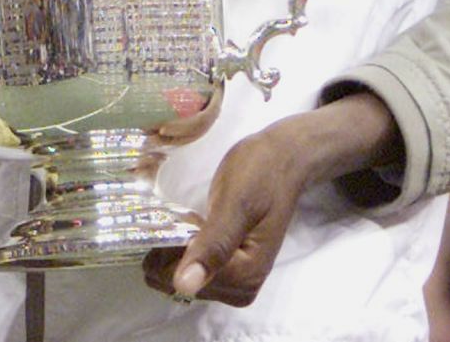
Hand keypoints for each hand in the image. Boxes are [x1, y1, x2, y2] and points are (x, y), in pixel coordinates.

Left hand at [141, 92, 399, 306]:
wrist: (283, 160)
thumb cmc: (259, 174)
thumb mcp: (235, 204)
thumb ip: (213, 245)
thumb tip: (184, 287)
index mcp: (246, 276)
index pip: (182, 278)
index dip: (166, 248)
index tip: (171, 216)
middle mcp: (242, 289)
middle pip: (180, 283)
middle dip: (167, 251)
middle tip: (178, 214)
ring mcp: (237, 282)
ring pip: (181, 277)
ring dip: (171, 250)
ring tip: (182, 217)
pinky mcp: (231, 269)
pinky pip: (191, 269)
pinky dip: (179, 250)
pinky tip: (186, 226)